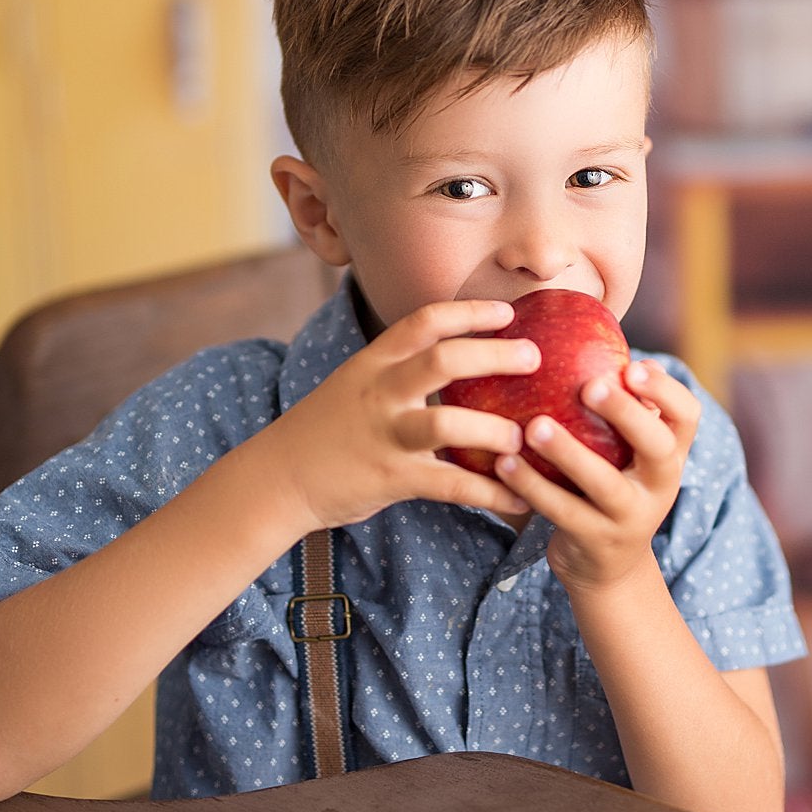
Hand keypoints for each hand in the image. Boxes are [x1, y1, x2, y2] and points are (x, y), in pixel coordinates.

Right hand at [264, 300, 539, 530]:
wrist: (278, 476)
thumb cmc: (326, 429)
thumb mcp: (356, 383)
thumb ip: (398, 370)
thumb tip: (456, 361)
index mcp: (374, 362)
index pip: (425, 322)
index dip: (469, 312)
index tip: (508, 312)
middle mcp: (381, 392)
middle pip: (443, 360)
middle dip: (494, 355)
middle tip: (534, 357)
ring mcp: (386, 434)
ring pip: (447, 423)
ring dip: (493, 429)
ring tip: (523, 436)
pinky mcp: (392, 477)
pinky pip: (450, 484)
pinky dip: (490, 492)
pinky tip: (519, 498)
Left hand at [492, 360, 700, 594]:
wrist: (608, 567)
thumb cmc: (608, 484)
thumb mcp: (625, 451)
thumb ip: (616, 407)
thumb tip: (579, 334)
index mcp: (670, 452)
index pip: (687, 416)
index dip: (666, 391)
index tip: (635, 366)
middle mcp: (661, 484)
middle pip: (657, 446)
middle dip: (627, 414)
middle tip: (591, 386)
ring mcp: (631, 516)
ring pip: (605, 483)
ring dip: (569, 452)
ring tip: (535, 425)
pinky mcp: (597, 542)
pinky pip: (563, 512)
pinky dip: (533, 486)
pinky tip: (504, 463)